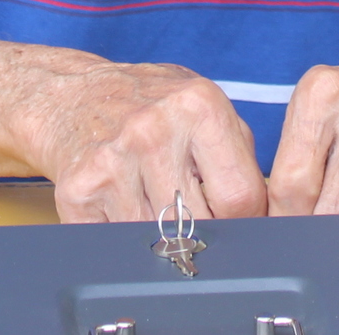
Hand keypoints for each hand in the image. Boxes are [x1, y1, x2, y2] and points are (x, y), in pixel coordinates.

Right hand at [17, 60, 267, 222]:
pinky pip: (118, 242)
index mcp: (199, 105)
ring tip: (152, 199)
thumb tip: (268, 215)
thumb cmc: (149, 104)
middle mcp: (155, 129)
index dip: (243, 217)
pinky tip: (121, 203)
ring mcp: (114, 160)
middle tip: (188, 207)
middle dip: (202, 226)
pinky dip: (124, 235)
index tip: (231, 215)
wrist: (70, 97)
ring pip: (161, 240)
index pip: (241, 198)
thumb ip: (238, 151)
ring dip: (161, 234)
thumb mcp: (203, 105)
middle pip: (202, 224)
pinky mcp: (79, 189)